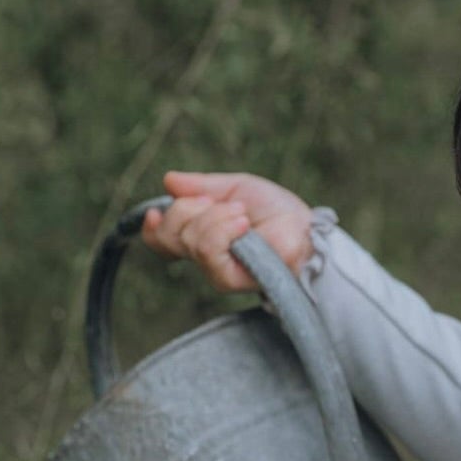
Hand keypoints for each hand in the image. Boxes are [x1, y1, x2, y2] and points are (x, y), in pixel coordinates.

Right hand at [139, 169, 314, 292]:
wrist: (306, 229)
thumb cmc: (277, 212)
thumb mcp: (236, 188)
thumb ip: (202, 186)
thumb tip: (169, 180)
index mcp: (201, 235)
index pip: (161, 240)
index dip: (154, 227)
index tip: (156, 210)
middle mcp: (204, 257)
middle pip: (169, 236)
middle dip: (187, 210)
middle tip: (220, 203)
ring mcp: (215, 271)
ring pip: (189, 239)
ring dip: (215, 216)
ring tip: (241, 214)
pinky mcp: (229, 280)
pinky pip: (208, 250)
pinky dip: (223, 228)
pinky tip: (243, 224)